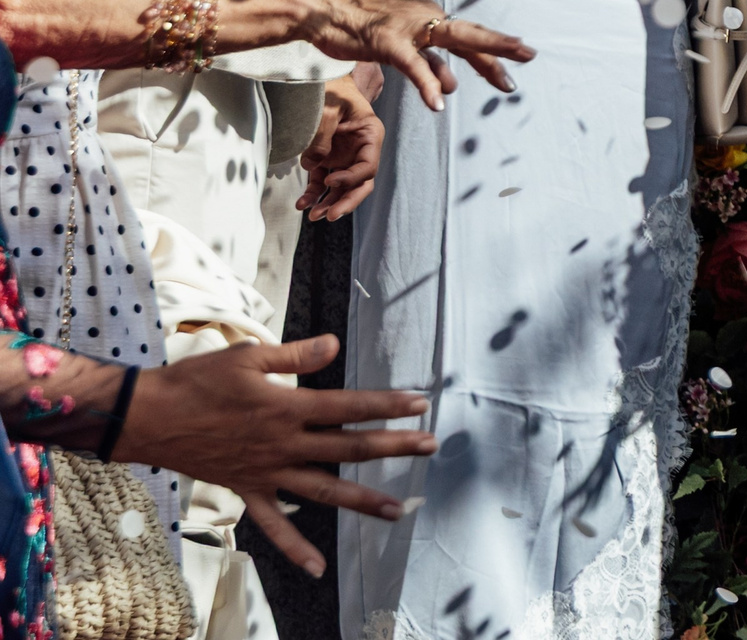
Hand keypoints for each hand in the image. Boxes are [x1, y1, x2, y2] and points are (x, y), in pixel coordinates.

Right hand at [118, 336, 437, 577]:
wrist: (149, 418)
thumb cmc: (199, 381)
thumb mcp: (249, 357)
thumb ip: (296, 354)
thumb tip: (334, 344)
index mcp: (287, 408)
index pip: (349, 407)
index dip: (386, 404)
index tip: (421, 403)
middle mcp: (283, 444)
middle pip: (347, 448)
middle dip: (392, 446)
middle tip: (431, 446)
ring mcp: (266, 472)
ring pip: (322, 490)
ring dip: (361, 500)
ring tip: (396, 510)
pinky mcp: (246, 490)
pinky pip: (273, 525)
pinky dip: (295, 548)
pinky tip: (317, 567)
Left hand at [297, 75, 382, 221]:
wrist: (320, 78)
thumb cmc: (331, 87)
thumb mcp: (329, 107)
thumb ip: (323, 136)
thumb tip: (313, 165)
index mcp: (370, 135)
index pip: (368, 166)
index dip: (352, 178)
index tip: (330, 180)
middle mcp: (360, 149)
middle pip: (360, 183)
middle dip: (346, 201)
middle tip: (330, 215)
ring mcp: (343, 156)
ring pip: (342, 188)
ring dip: (329, 203)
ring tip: (313, 215)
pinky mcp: (326, 160)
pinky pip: (322, 183)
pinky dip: (313, 195)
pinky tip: (302, 204)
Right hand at [299, 0, 533, 109]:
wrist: (325, 12)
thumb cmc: (362, 29)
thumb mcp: (402, 48)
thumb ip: (429, 64)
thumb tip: (452, 84)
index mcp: (431, 19)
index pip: (469, 37)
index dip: (495, 48)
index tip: (522, 55)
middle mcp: (427, 18)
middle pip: (471, 35)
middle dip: (502, 47)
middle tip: (530, 54)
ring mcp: (409, 29)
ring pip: (454, 41)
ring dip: (482, 61)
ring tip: (505, 81)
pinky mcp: (388, 42)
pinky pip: (414, 65)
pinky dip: (428, 83)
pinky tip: (439, 103)